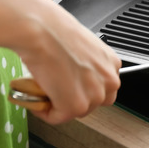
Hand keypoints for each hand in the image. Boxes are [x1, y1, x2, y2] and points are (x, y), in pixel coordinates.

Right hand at [11, 0, 121, 123]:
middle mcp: (109, 80)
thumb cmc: (55, 30)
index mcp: (112, 63)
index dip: (82, 88)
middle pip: (92, 102)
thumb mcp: (82, 45)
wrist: (42, 30)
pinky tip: (36, 95)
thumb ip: (86, 63)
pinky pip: (56, 117)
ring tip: (45, 89)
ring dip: (58, 104)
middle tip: (55, 87)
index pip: (103, 87)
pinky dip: (43, 110)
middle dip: (72, 97)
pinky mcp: (75, 106)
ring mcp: (94, 95)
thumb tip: (75, 72)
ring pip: (74, 111)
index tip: (69, 84)